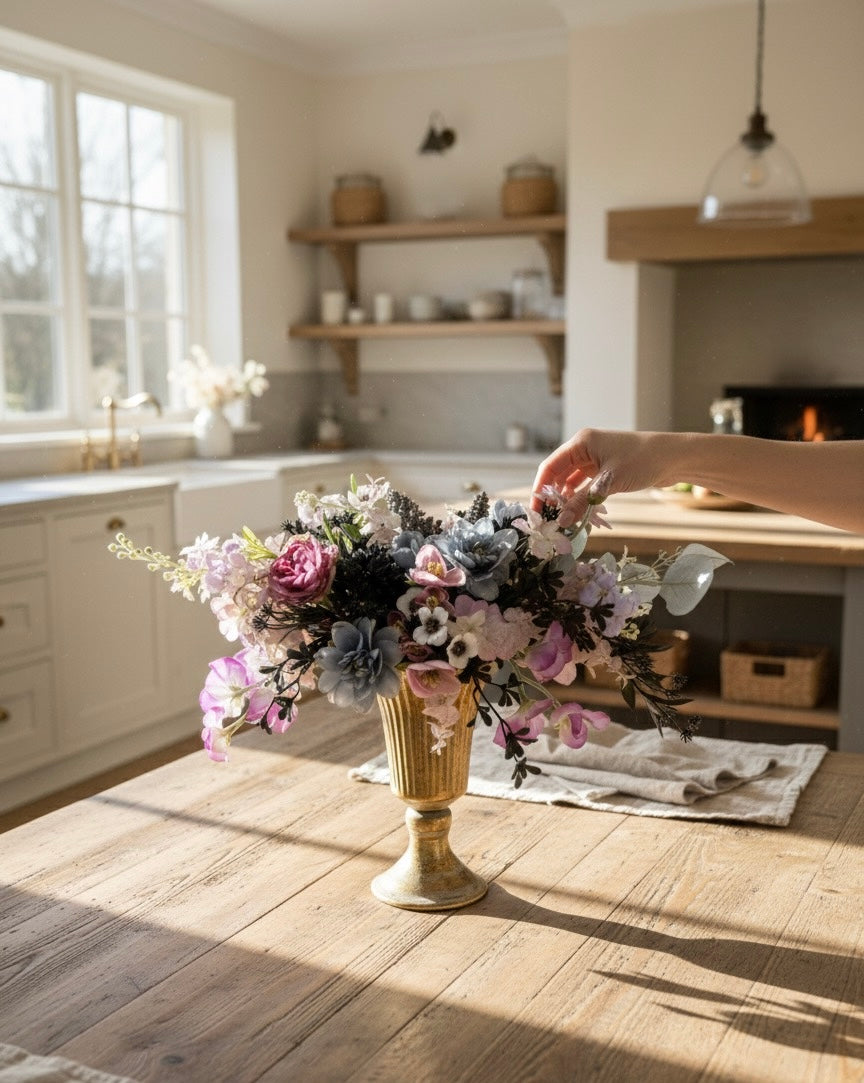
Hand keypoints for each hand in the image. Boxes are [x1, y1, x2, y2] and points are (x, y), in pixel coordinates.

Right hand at [531, 429, 671, 520]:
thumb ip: (582, 501)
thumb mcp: (609, 483)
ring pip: (571, 482)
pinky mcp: (605, 470)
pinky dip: (580, 499)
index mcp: (581, 443)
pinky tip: (578, 513)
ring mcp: (595, 459)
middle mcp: (585, 449)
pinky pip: (585, 486)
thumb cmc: (643, 461)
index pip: (550, 467)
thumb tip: (562, 522)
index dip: (539, 489)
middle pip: (558, 475)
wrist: (675, 457)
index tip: (536, 512)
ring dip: (566, 500)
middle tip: (548, 521)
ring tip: (562, 521)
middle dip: (552, 497)